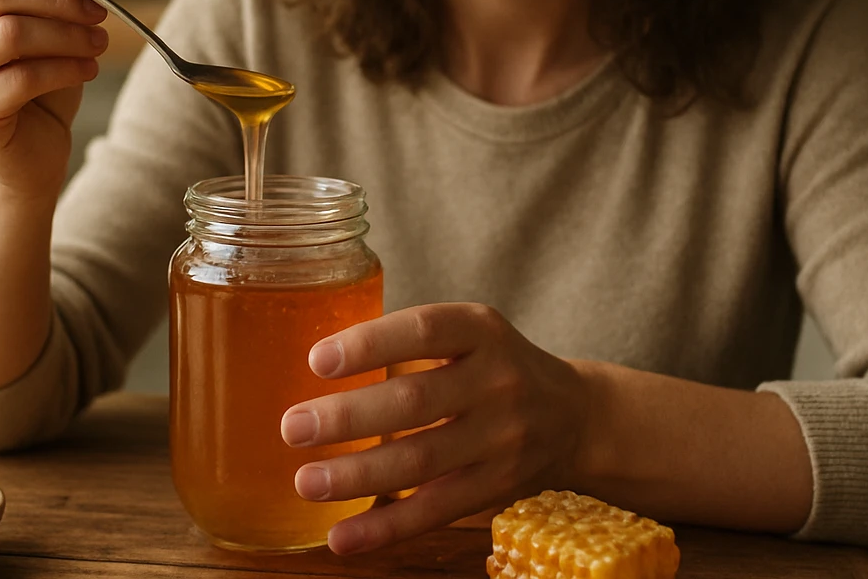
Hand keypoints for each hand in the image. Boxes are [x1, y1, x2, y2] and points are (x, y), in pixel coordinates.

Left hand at [280, 302, 585, 554]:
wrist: (574, 416)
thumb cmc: (493, 366)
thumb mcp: (468, 333)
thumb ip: (409, 344)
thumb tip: (313, 367)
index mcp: (481, 330)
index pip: (423, 330)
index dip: (369, 344)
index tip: (316, 361)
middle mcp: (497, 381)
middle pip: (416, 401)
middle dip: (348, 418)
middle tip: (293, 427)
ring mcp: (502, 438)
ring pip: (422, 462)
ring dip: (357, 476)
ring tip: (306, 481)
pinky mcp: (498, 487)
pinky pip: (436, 510)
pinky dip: (386, 528)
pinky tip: (342, 536)